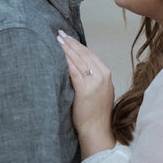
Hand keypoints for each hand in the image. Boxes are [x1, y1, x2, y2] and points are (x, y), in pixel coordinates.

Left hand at [57, 31, 114, 156]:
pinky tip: (57, 54)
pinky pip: (72, 70)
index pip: (90, 54)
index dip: (77, 44)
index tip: (67, 37)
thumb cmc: (95, 113)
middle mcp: (102, 75)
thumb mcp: (100, 90)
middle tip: (59, 33)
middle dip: (70, 42)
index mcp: (106, 74)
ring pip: (77, 59)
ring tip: (56, 40)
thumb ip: (93, 77)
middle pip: (83, 53)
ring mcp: (94, 81)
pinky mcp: (84, 89)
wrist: (97, 129)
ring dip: (66, 48)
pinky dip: (64, 60)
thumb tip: (79, 66)